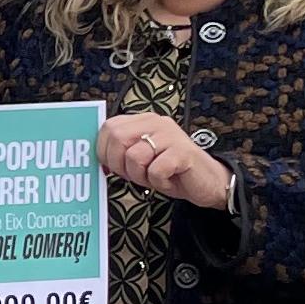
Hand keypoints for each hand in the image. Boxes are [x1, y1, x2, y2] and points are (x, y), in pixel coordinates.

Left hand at [97, 112, 233, 214]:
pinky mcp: (183, 152)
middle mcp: (156, 123)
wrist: (207, 182)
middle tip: (136, 174)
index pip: (109, 127)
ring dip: (141, 176)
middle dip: (119, 164)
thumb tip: (97, 159)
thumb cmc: (171, 171)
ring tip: (156, 176)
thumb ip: (121, 152)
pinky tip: (170, 179)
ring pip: (134, 157)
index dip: (104, 151)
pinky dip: (159, 182)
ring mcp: (170, 135)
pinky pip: (156, 170)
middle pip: (117, 138)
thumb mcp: (141, 159)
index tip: (113, 167)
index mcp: (143, 121)